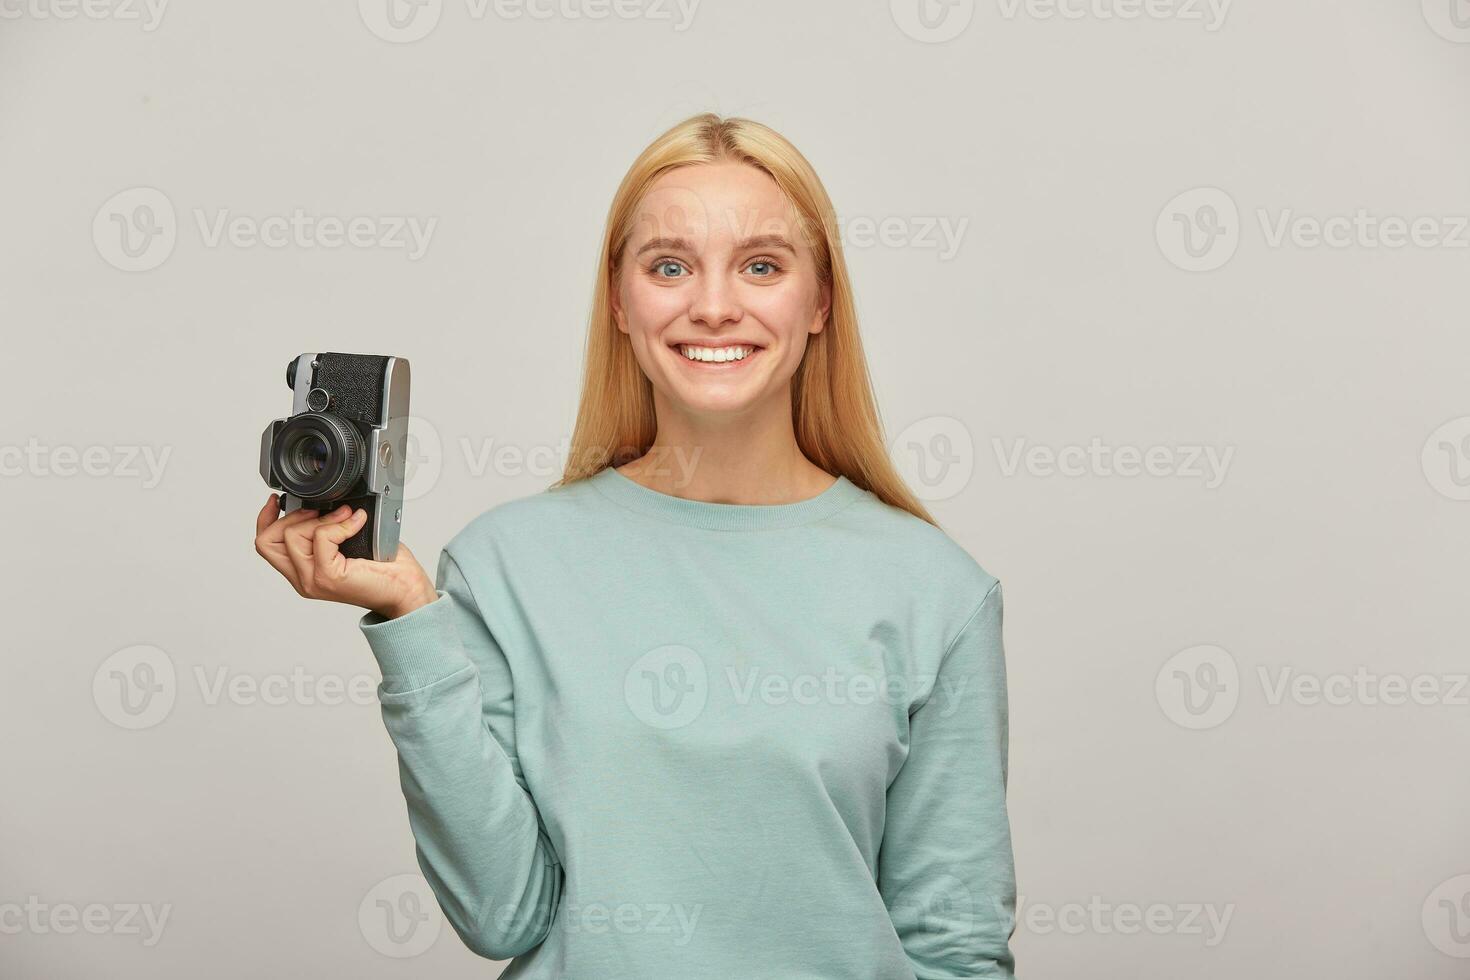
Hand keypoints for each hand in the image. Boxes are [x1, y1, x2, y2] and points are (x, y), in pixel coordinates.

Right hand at [254, 494, 437, 619]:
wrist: (405, 590)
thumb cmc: (384, 570)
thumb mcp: (347, 544)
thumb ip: (325, 530)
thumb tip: (322, 502)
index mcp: (303, 572)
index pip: (266, 545)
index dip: (265, 518)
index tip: (277, 500)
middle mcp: (303, 579)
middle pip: (268, 540)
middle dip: (292, 516)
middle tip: (320, 512)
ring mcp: (312, 580)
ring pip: (292, 536)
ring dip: (322, 518)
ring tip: (346, 517)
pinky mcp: (327, 577)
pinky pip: (321, 537)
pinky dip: (340, 524)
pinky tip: (357, 522)